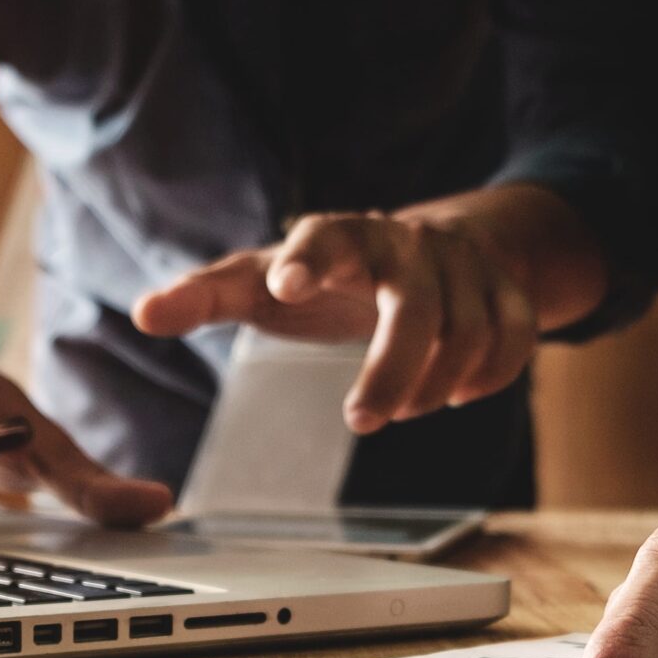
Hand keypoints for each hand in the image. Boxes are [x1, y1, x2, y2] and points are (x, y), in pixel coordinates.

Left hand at [132, 186, 602, 433]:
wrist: (430, 243)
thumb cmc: (327, 270)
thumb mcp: (264, 280)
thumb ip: (206, 296)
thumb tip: (142, 314)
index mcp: (341, 236)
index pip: (324, 237)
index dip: (306, 259)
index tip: (282, 285)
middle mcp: (407, 244)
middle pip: (414, 307)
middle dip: (391, 370)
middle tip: (361, 421)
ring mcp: (463, 266)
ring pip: (468, 330)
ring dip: (436, 384)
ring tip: (404, 409)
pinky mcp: (507, 290)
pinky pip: (515, 337)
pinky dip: (490, 376)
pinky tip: (458, 396)